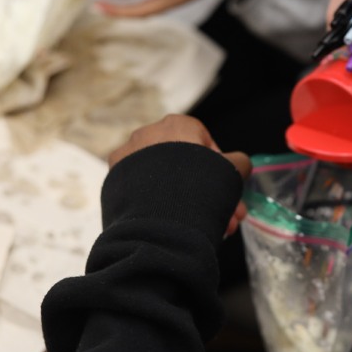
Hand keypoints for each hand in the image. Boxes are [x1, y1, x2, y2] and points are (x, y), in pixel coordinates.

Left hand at [109, 115, 250, 237]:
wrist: (159, 221)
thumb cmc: (200, 188)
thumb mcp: (232, 172)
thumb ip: (238, 163)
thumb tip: (238, 165)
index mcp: (176, 124)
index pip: (205, 142)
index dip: (220, 169)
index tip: (226, 191)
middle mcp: (148, 134)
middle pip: (184, 165)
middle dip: (206, 191)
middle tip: (222, 216)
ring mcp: (127, 158)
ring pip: (164, 181)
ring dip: (186, 201)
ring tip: (203, 226)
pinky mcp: (113, 183)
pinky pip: (143, 192)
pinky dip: (157, 205)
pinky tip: (174, 224)